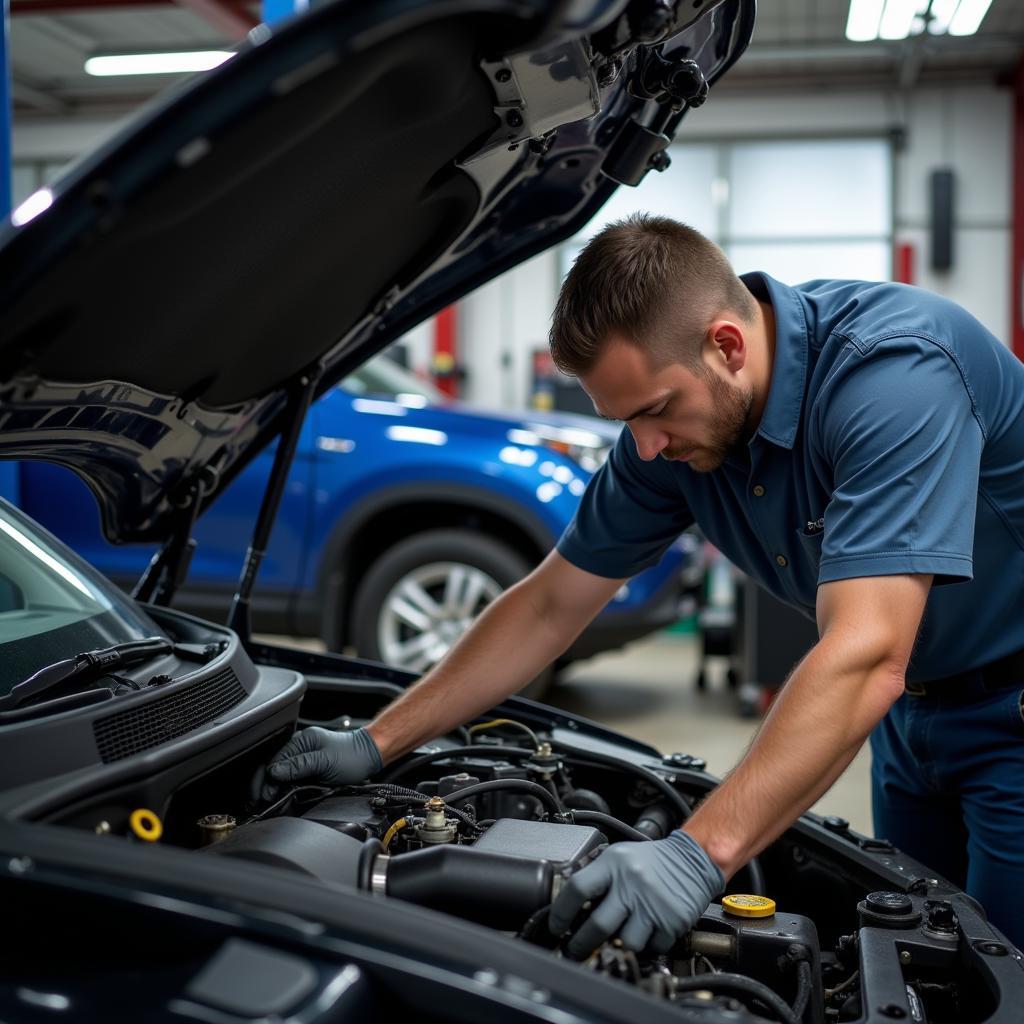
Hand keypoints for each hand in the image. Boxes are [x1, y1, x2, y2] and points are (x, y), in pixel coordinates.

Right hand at [251, 726, 381, 802]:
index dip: (266, 780)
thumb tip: (275, 772)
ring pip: (283, 774)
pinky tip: (284, 796)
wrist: (370, 756)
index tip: (264, 796)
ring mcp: (305, 757)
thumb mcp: (325, 762)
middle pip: (276, 768)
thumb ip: (299, 766)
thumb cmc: (352, 756)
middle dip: (268, 785)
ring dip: (276, 787)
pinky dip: (286, 787)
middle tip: (264, 802)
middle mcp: (300, 747)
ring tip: (271, 801)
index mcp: (301, 741)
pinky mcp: (311, 767)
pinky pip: (293, 778)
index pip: (274, 761)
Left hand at [548, 830, 723, 957]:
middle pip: (597, 925)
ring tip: (618, 936)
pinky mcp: (672, 921)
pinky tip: (646, 931)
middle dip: (580, 945)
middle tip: (574, 951)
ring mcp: (652, 904)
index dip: (561, 913)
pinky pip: (651, 947)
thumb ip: (594, 874)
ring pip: (625, 942)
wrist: (692, 858)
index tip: (556, 927)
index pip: (577, 889)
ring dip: (619, 945)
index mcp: (614, 864)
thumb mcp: (619, 856)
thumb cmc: (652, 860)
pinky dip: (647, 945)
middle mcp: (632, 883)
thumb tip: (565, 900)